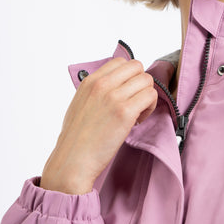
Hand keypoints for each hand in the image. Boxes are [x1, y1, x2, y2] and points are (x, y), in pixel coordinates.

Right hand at [40, 57, 157, 193]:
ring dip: (147, 96)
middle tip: (134, 103)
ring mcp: (114, 97)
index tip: (126, 92)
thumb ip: (97, 90)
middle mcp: (102, 85)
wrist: (72, 160)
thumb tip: (116, 86)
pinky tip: (137, 121)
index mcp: (90, 81)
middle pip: (137, 67)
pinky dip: (149, 108)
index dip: (129, 76)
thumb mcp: (81, 103)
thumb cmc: (76, 138)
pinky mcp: (125, 112)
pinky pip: (150, 96)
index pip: (121, 62)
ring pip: (147, 81)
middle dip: (140, 84)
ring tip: (136, 114)